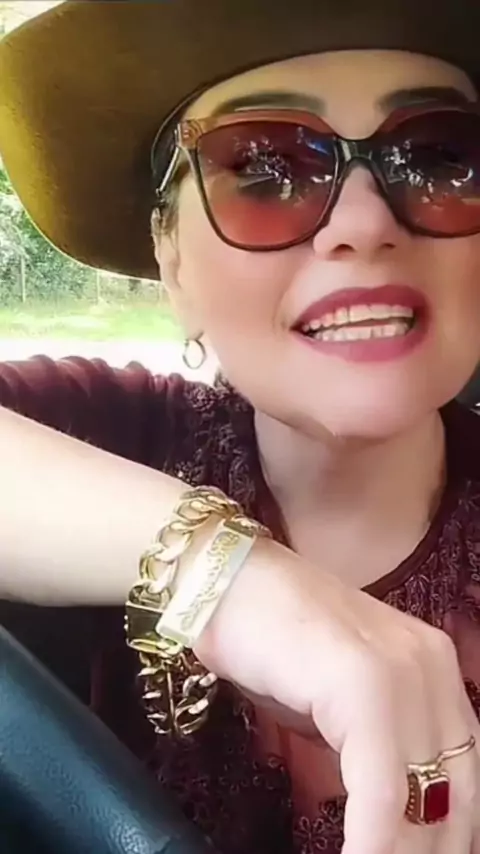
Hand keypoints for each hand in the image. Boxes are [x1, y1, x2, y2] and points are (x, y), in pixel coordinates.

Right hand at [196, 537, 479, 853]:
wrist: (223, 582)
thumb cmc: (271, 646)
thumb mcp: (338, 708)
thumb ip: (373, 752)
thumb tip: (391, 821)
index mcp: (435, 671)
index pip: (465, 777)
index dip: (450, 839)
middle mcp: (432, 667)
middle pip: (458, 794)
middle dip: (430, 853)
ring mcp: (403, 669)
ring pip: (426, 800)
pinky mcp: (365, 681)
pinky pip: (381, 789)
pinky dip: (372, 844)